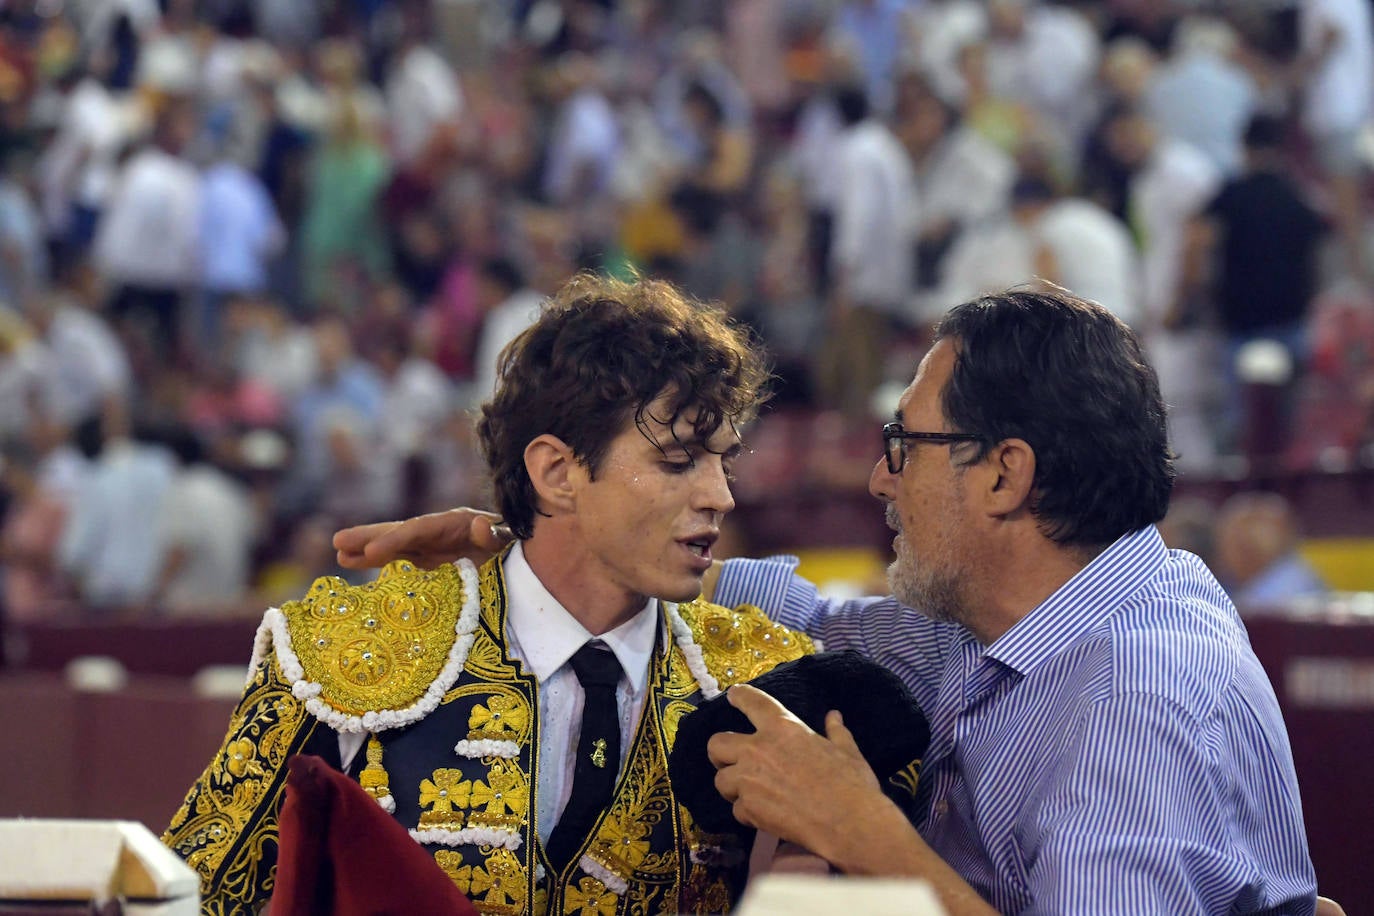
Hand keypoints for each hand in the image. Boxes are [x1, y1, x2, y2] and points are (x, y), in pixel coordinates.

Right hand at [333, 508, 512, 569]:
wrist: (519, 553)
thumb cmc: (512, 545)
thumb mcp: (507, 539)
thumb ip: (492, 533)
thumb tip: (478, 525)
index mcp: (453, 524)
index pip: (418, 530)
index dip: (394, 540)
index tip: (371, 552)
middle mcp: (437, 533)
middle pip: (399, 533)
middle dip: (370, 537)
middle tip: (338, 542)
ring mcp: (431, 548)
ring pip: (394, 548)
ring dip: (367, 550)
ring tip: (339, 553)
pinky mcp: (429, 564)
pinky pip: (400, 563)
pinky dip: (378, 563)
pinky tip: (352, 563)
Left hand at [707, 684, 886, 867]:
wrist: (849, 824)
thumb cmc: (851, 784)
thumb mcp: (847, 751)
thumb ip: (836, 732)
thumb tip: (834, 716)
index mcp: (783, 727)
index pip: (751, 702)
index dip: (740, 696)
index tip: (733, 696)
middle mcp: (758, 749)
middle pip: (716, 743)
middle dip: (719, 753)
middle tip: (730, 760)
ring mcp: (749, 780)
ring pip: (721, 780)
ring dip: (733, 786)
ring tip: (748, 792)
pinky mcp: (748, 808)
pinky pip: (737, 809)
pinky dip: (748, 812)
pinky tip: (764, 815)